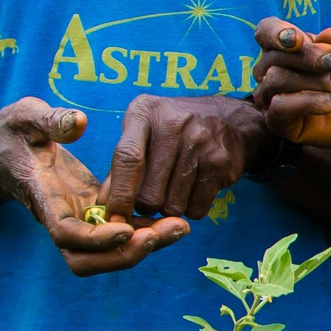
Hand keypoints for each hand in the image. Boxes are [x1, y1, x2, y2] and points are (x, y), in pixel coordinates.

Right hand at [0, 97, 187, 275]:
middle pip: (87, 259)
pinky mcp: (91, 214)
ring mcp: (76, 220)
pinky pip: (119, 235)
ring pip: (107, 254)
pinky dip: (145, 232)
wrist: (1, 151)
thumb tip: (78, 123)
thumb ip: (50, 120)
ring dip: (143, 247)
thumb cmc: (12, 132)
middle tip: (165, 232)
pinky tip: (174, 219)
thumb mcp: (24, 116)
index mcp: (41, 197)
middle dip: (126, 253)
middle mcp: (59, 218)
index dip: (96, 238)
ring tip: (180, 227)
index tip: (126, 228)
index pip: (65, 233)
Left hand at [101, 94, 268, 219]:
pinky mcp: (221, 163)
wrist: (227, 118)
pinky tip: (192, 191)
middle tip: (149, 200)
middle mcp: (174, 125)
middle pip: (150, 192)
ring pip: (173, 205)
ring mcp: (201, 143)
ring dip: (169, 209)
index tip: (114, 217)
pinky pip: (197, 208)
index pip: (127, 158)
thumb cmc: (171, 130)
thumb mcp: (141, 132)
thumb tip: (103, 206)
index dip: (119, 193)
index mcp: (144, 113)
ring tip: (172, 191)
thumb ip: (119, 166)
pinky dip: (191, 209)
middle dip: (145, 207)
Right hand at [253, 19, 330, 149]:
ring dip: (313, 80)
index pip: (265, 31)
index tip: (298, 40)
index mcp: (284, 47)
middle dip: (310, 58)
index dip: (276, 32)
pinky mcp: (276, 122)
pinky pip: (280, 107)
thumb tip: (328, 35)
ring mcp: (270, 97)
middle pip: (274, 56)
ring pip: (275, 79)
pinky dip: (308, 102)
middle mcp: (270, 70)